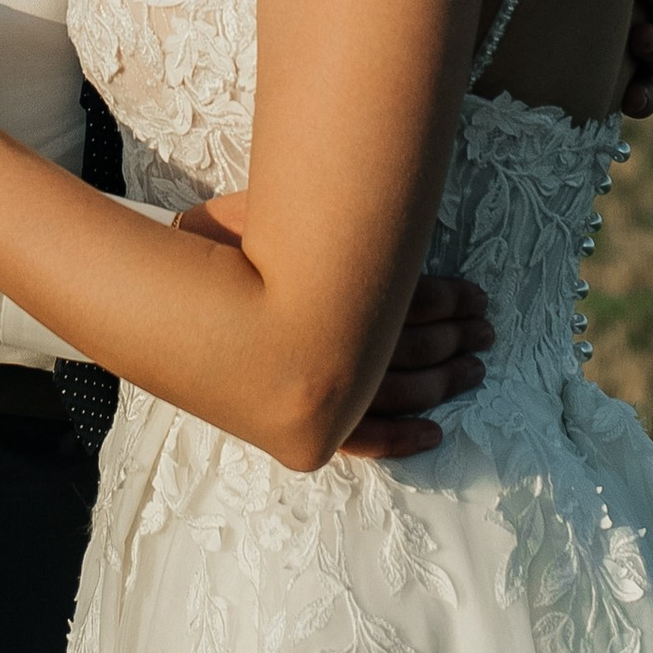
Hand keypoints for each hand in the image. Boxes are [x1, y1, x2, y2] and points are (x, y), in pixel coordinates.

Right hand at [179, 192, 491, 461]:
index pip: (407, 301)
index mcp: (330, 291)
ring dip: (443, 379)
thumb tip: (389, 211)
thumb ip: (327, 224)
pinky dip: (402, 437)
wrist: (165, 294)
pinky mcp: (303, 425)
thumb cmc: (225, 241)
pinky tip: (434, 432)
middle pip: (411, 346)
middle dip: (456, 336)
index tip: (475, 296)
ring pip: (398, 391)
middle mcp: (331, 346)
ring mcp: (318, 392)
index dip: (447, 300)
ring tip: (475, 368)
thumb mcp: (276, 213)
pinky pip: (363, 441)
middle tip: (487, 329)